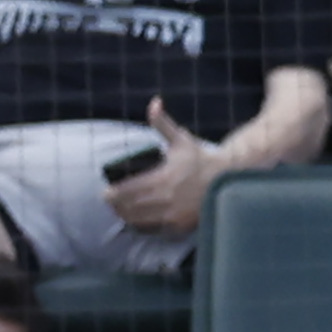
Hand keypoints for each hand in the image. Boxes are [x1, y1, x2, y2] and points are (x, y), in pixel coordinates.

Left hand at [103, 99, 218, 234]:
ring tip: (120, 212)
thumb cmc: (200, 159)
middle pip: (131, 207)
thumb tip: (154, 101)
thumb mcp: (181, 140)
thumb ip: (163, 123)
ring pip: (140, 221)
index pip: (129, 189)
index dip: (114, 193)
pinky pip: (154, 230)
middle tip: (110, 202)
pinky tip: (136, 222)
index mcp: (162, 178)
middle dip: (117, 206)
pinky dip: (142, 227)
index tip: (105, 192)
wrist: (226, 181)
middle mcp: (166, 199)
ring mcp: (173, 215)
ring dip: (127, 217)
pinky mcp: (179, 227)